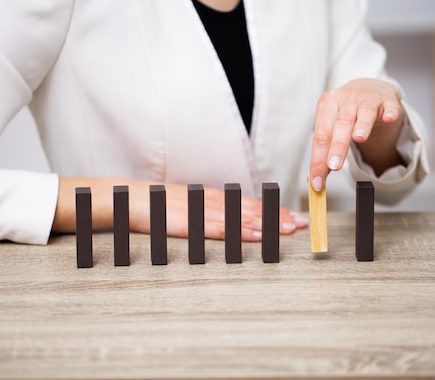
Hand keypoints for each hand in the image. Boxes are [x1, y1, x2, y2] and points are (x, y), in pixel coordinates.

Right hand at [54, 178, 307, 240]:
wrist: (133, 199)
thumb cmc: (162, 205)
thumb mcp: (191, 206)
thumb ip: (211, 213)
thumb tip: (232, 222)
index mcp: (215, 199)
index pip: (250, 205)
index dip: (273, 211)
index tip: (294, 217)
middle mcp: (213, 202)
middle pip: (251, 209)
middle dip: (277, 217)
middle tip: (301, 224)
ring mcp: (202, 211)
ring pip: (240, 218)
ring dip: (265, 224)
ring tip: (286, 230)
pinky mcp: (189, 222)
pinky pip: (218, 228)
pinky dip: (238, 232)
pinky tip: (253, 236)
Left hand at [309, 78, 404, 190]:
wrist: (368, 88)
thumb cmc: (346, 111)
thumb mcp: (332, 126)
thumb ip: (325, 151)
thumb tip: (315, 180)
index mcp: (327, 105)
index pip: (320, 136)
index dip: (318, 160)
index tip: (317, 182)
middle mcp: (346, 100)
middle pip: (340, 125)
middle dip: (337, 147)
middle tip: (334, 167)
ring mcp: (367, 98)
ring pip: (364, 113)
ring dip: (361, 126)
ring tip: (359, 139)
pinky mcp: (387, 100)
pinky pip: (389, 107)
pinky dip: (389, 113)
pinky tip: (389, 119)